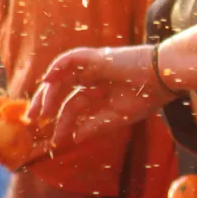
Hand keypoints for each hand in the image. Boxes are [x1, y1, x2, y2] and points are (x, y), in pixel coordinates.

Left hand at [25, 45, 175, 152]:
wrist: (163, 79)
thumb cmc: (146, 97)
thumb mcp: (117, 116)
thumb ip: (95, 125)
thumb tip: (75, 138)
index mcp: (100, 91)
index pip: (74, 106)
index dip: (64, 123)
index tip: (57, 140)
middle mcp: (94, 78)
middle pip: (62, 89)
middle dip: (46, 104)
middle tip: (33, 120)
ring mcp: (94, 66)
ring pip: (62, 76)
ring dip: (48, 92)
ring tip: (39, 109)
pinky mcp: (96, 57)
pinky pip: (70, 58)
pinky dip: (57, 66)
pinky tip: (48, 80)